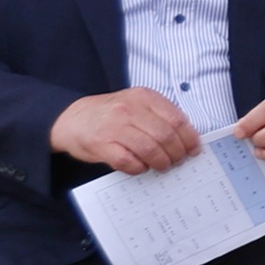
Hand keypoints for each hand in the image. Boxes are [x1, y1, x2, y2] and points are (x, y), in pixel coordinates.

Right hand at [51, 88, 202, 175]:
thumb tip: (187, 138)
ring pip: (150, 149)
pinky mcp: (101, 145)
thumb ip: (159, 115)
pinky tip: (141, 167)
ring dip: (161, 162)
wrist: (70, 119)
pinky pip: (128, 161)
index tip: (193, 149)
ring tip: (163, 166)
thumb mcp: (136, 104)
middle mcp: (129, 109)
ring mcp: (114, 127)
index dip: (189, 138)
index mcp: (143, 97)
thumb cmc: (110, 114)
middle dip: (177, 153)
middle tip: (178, 161)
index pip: (177, 119)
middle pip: (166, 136)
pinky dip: (139, 167)